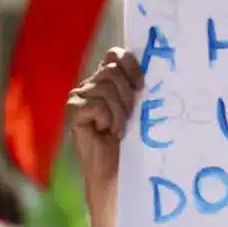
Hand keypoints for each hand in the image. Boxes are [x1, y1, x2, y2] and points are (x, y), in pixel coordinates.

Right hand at [67, 48, 142, 199]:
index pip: (114, 55)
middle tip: (127, 118)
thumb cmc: (130, 142)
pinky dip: (108, 120)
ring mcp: (77, 97)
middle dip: (126, 96)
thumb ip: (136, 85)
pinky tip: (105, 132)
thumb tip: (155, 64)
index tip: (141, 85)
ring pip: (106, 89)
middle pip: (112, 71)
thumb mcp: (137, 108)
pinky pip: (97, 105)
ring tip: (116, 130)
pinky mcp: (72, 111)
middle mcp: (88, 85)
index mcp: (104, 80)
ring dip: (119, 114)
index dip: (130, 65)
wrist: (116, 171)